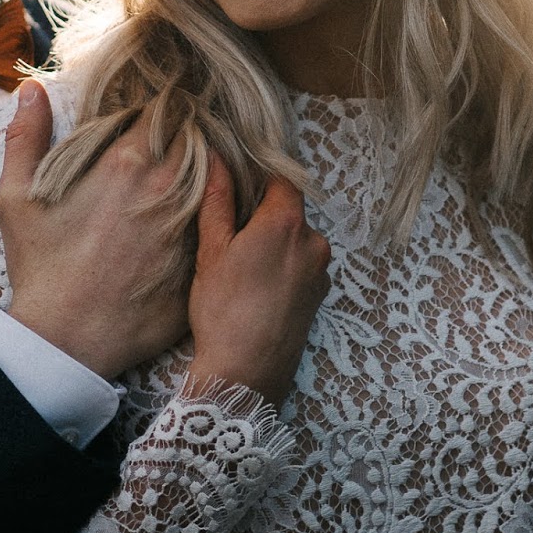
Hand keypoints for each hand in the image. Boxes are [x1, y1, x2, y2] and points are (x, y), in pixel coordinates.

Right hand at [0, 81, 190, 378]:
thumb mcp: (15, 198)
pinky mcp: (198, 264)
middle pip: (193, 140)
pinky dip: (215, 216)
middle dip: (186, 135)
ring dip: (205, 170)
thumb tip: (31, 88)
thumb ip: (26, 137)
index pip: (161, 113)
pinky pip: (218, 227)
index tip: (157, 113)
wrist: (64, 341)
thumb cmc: (38, 268)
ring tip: (196, 171)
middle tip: (179, 137)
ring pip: (213, 179)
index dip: (159, 110)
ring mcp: (186, 228)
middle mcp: (164, 190)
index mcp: (124, 165)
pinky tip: (207, 220)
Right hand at [184, 157, 330, 408]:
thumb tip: (216, 157)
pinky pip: (302, 265)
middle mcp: (314, 242)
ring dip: (273, 240)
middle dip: (262, 212)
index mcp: (287, 223)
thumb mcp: (212, 250)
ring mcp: (321, 272)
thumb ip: (217, 199)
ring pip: (295, 238)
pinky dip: (282, 265)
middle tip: (229, 230)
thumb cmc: (223, 311)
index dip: (259, 175)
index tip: (236, 182)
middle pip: (289, 209)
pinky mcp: (319, 296)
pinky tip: (256, 286)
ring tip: (240, 263)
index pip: (282, 178)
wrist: (246, 375)